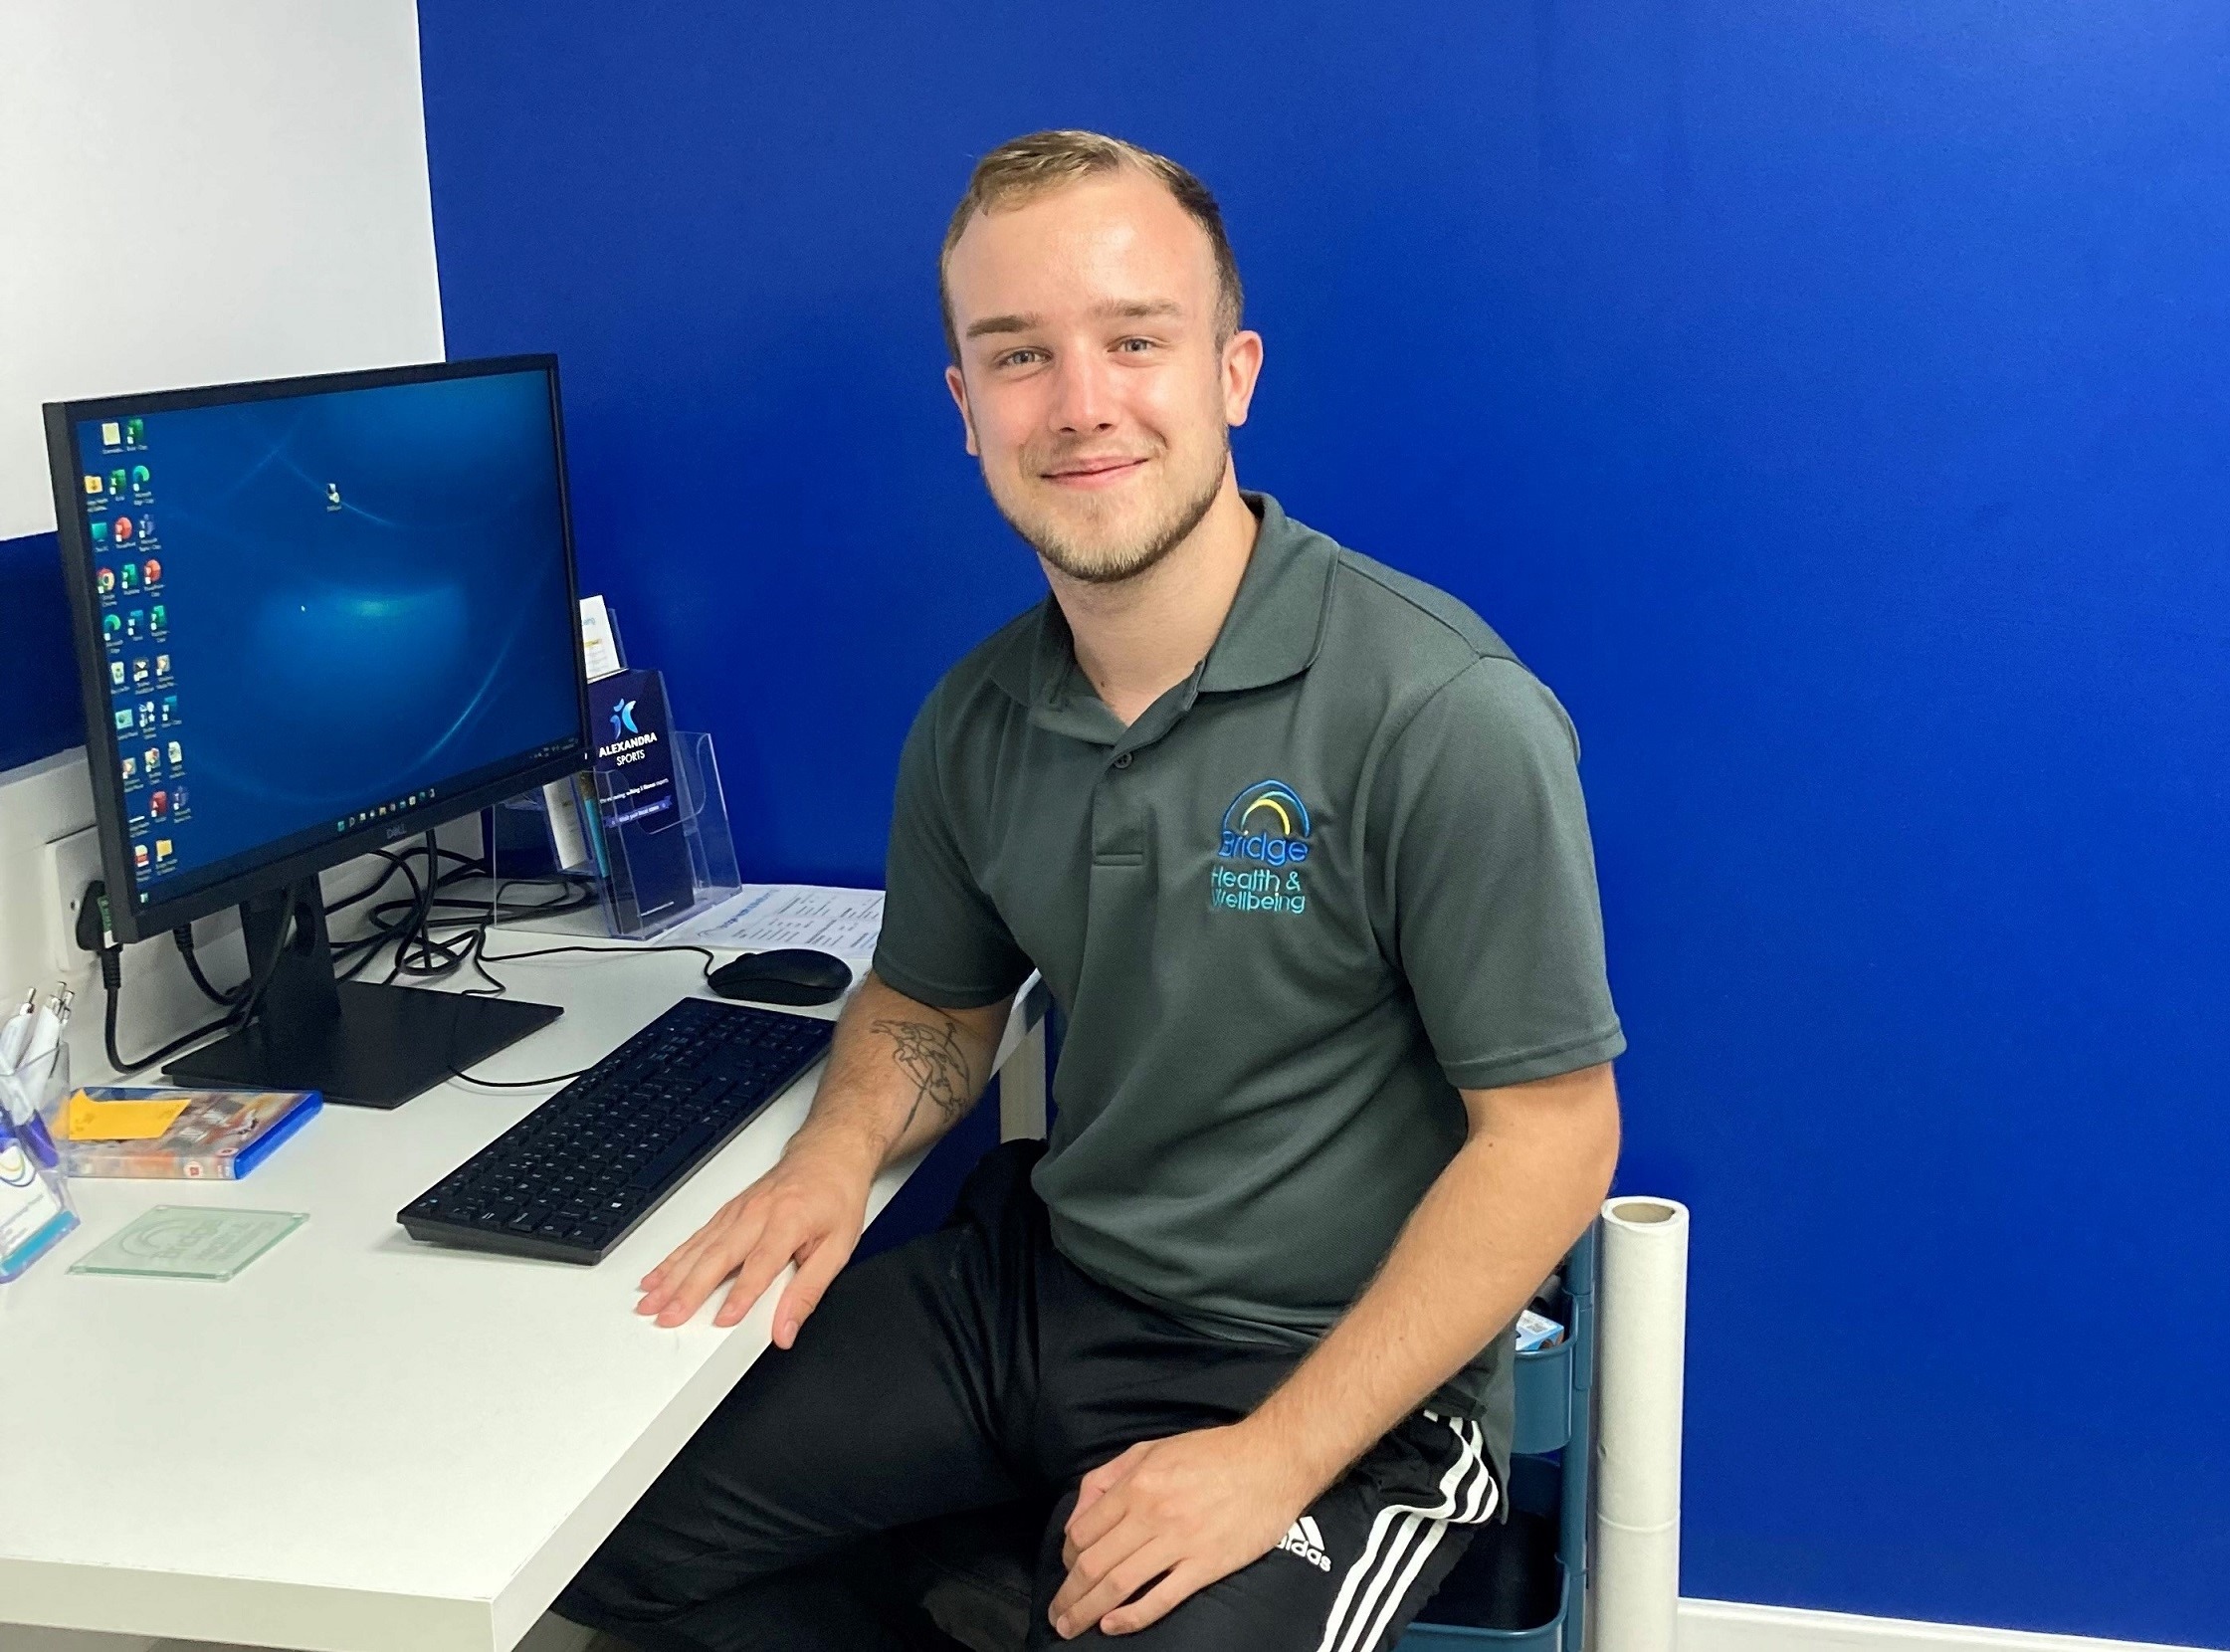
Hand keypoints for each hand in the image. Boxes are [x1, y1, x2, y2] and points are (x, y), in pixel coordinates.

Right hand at [634, 1132, 872, 1336]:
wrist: (828, 1154)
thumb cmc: (835, 1197)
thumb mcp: (839, 1246)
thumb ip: (810, 1291)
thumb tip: (787, 1328)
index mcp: (788, 1221)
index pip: (760, 1264)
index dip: (741, 1294)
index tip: (723, 1320)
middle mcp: (757, 1214)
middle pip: (717, 1256)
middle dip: (689, 1290)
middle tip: (668, 1317)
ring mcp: (738, 1211)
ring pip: (699, 1248)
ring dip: (671, 1277)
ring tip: (650, 1302)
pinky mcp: (728, 1211)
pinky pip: (696, 1238)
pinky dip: (673, 1259)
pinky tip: (658, 1275)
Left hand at [1049, 1423, 1320, 1638]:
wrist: (1271, 1460)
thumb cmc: (1211, 1453)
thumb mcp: (1151, 1449)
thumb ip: (1108, 1477)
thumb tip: (1079, 1512)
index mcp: (1136, 1484)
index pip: (1083, 1532)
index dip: (1066, 1558)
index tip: (1067, 1572)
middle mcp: (1151, 1514)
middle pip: (1094, 1564)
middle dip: (1068, 1596)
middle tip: (1057, 1615)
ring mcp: (1179, 1542)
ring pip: (1119, 1585)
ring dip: (1087, 1611)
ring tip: (1072, 1628)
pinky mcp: (1206, 1565)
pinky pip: (1161, 1598)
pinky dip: (1132, 1617)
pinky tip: (1113, 1626)